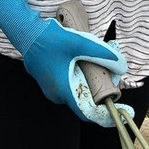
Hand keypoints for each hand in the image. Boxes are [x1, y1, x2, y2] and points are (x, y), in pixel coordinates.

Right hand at [0, 0, 130, 125]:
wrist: (26, 32)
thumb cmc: (50, 39)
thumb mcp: (80, 42)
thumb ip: (102, 53)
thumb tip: (122, 65)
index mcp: (64, 90)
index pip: (89, 113)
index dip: (106, 116)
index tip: (121, 113)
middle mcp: (57, 94)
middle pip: (85, 102)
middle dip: (101, 94)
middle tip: (114, 80)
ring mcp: (51, 89)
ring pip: (77, 93)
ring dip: (90, 85)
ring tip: (101, 69)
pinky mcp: (50, 81)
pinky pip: (69, 86)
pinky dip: (81, 80)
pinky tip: (85, 65)